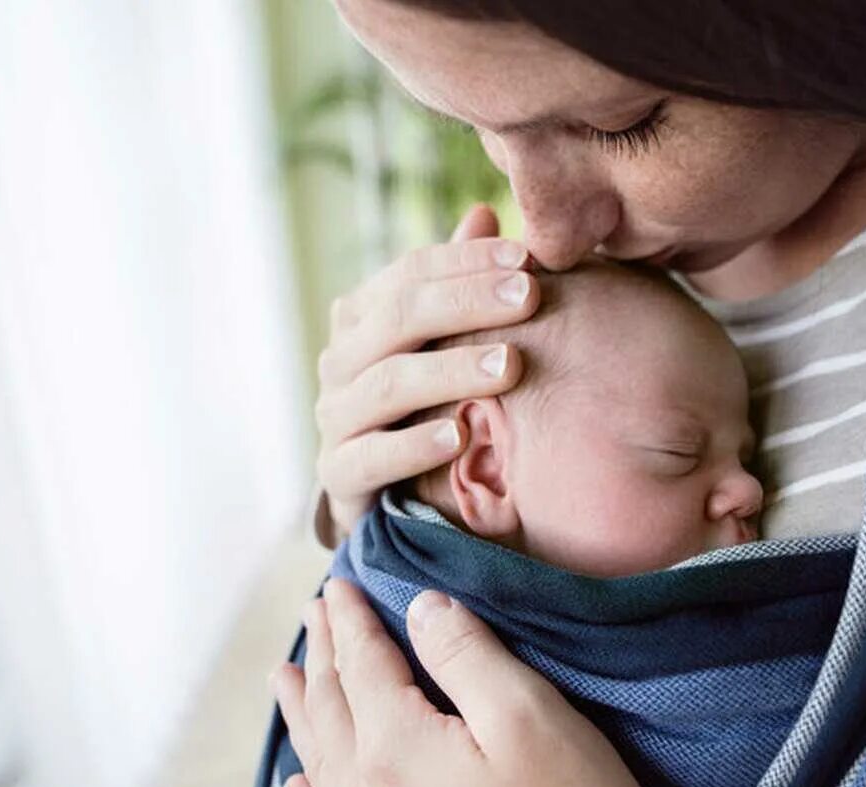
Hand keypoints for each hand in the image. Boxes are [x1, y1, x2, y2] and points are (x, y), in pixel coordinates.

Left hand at [271, 579, 687, 786]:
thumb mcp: (528, 714)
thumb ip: (466, 655)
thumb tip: (421, 608)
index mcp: (398, 748)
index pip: (362, 665)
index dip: (351, 620)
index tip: (338, 584)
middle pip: (332, 708)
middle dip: (323, 654)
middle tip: (314, 613)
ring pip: (319, 764)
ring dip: (302, 713)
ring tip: (285, 679)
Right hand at [314, 205, 536, 541]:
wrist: (387, 494)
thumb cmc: (427, 403)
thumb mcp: (443, 341)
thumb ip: (459, 283)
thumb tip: (482, 213)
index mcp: (363, 316)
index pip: (412, 272)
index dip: (469, 261)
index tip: (529, 258)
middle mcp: (340, 360)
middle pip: (399, 318)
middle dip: (467, 303)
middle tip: (530, 297)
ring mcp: (335, 417)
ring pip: (388, 384)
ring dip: (451, 371)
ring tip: (510, 366)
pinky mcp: (338, 475)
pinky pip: (371, 457)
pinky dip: (414, 446)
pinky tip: (460, 438)